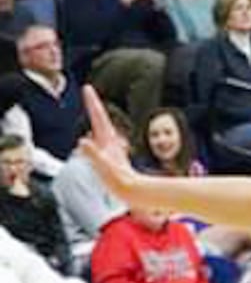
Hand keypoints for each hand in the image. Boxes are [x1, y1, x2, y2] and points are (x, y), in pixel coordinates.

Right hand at [79, 86, 142, 205]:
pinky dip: (97, 136)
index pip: (99, 119)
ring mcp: (112, 151)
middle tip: (88, 92)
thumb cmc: (121, 183)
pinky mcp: (113, 159)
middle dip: (93, 106)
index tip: (87, 88)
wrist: (135, 194)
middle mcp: (111, 144)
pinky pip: (102, 143)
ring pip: (102, 131)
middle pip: (100, 121)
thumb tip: (83, 141)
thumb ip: (93, 154)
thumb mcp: (105, 167)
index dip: (92, 103)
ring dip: (97, 119)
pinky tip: (95, 137)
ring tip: (92, 107)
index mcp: (108, 143)